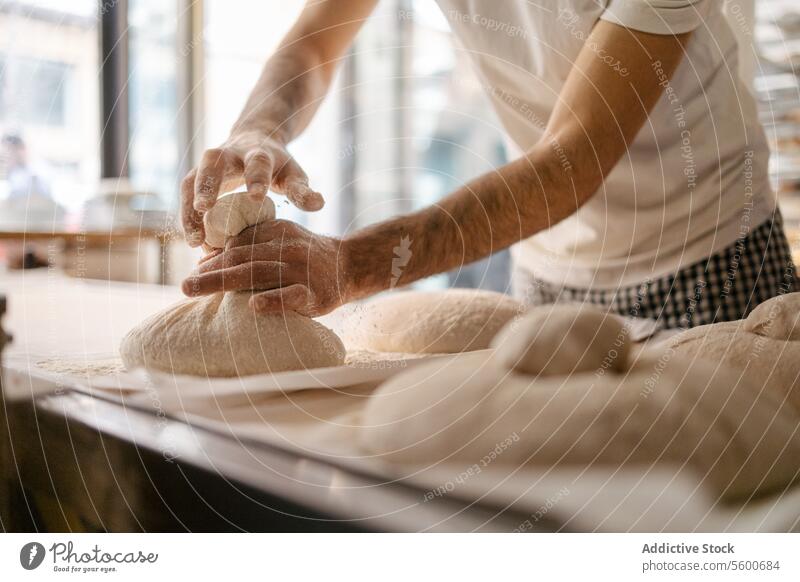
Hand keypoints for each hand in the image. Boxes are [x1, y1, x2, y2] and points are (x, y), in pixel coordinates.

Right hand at [181, 130, 324, 246]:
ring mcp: (208, 164)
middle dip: (207, 183)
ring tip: (194, 239)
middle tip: (203, 207)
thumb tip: (319, 204)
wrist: (254, 139)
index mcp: (258, 154)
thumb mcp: (293, 174)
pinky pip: (185, 195)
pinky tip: (192, 241)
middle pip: (213, 163)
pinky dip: (186, 217)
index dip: (256, 177)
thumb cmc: (278, 166)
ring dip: (189, 208)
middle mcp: (228, 154)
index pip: (257, 163)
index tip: (257, 196)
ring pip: (191, 180)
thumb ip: (303, 190)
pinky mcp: (196, 177)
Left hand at [182, 220, 350, 316]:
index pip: (238, 244)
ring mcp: (300, 270)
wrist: (350, 265)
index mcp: (276, 232)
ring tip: (198, 290)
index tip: (194, 271)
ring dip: (223, 282)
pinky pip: (291, 297)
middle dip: (210, 271)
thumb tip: (206, 259)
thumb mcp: (281, 240)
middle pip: (241, 258)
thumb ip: (250, 245)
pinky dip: (272, 301)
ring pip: (257, 274)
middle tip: (185, 286)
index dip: (213, 258)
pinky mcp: (314, 293)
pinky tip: (253, 307)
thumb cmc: (306, 257)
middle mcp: (286, 247)